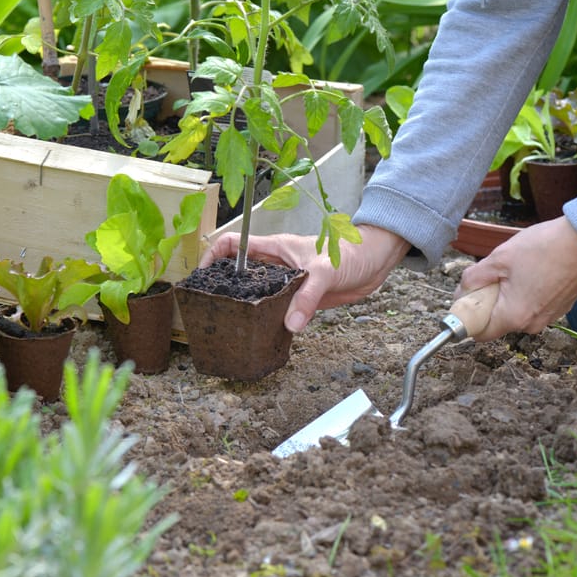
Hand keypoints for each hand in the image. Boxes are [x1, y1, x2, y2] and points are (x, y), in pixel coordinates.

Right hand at [200, 225, 410, 331]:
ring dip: (245, 305)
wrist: (375, 262)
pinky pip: (275, 308)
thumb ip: (306, 297)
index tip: (201, 274)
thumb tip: (290, 324)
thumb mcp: (325, 271)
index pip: (233, 244)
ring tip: (229, 322)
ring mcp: (286, 281)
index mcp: (274, 248)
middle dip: (222, 285)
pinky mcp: (299, 297)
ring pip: (256, 292)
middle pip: (238, 271)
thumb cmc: (351, 253)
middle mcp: (276, 265)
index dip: (212, 255)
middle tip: (209, 306)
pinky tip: (261, 332)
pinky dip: (267, 319)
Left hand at [456, 216, 576, 340]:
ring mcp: (550, 317)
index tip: (469, 300)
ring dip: (510, 297)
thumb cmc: (544, 247)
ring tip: (516, 270)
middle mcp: (533, 324)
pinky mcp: (561, 308)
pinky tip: (533, 271)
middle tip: (493, 277)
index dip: (470, 318)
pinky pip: (535, 306)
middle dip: (490, 303)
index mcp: (514, 317)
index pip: (482, 334)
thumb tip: (462, 290)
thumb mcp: (499, 258)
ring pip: (517, 313)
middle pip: (499, 322)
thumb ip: (474, 278)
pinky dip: (528, 294)